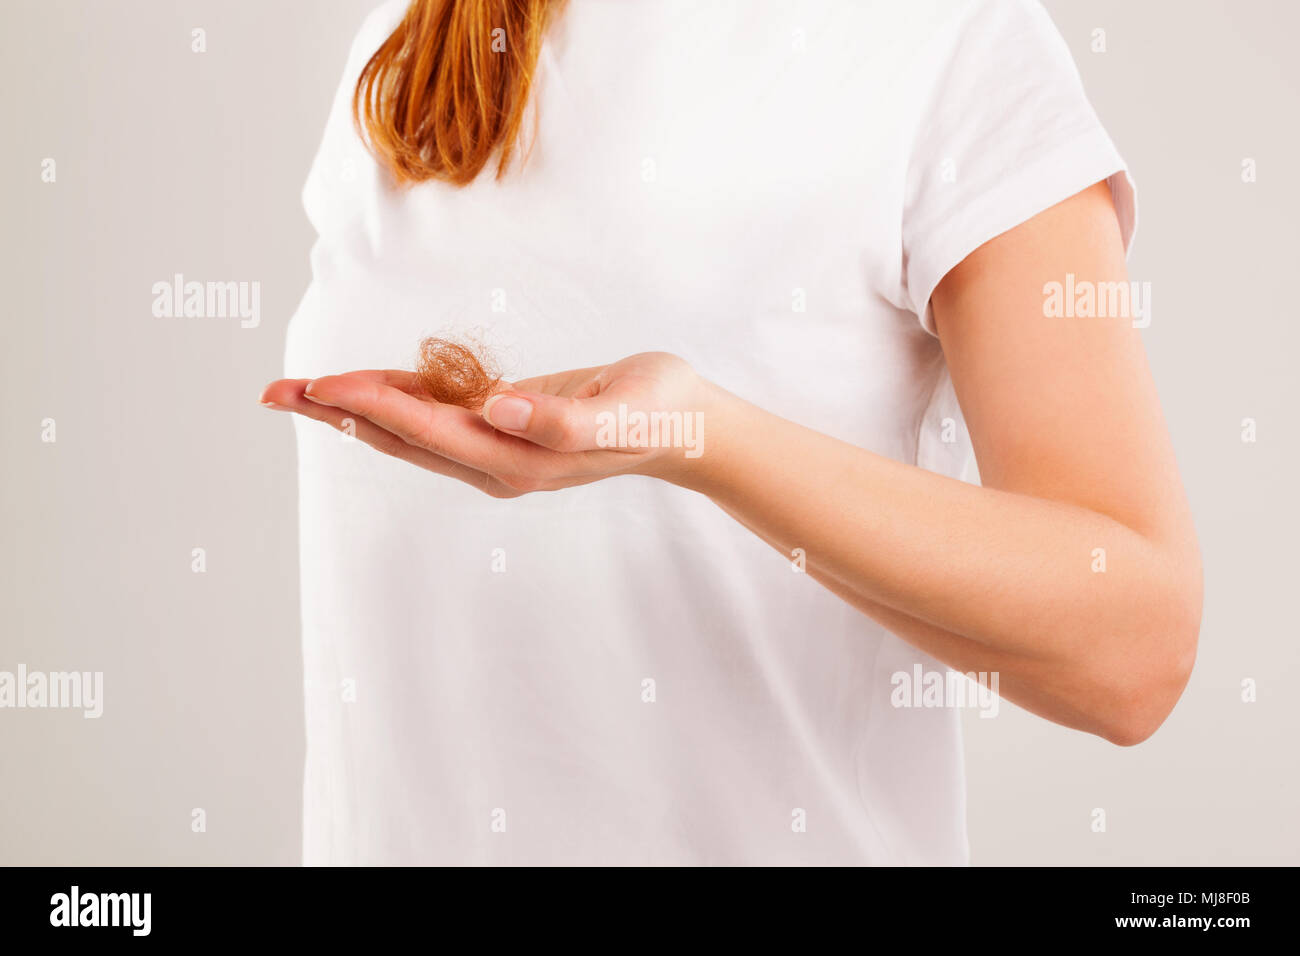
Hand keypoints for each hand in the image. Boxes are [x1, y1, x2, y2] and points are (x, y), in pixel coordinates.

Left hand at [259, 351, 718, 496]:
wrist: (686, 428)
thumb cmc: (659, 413)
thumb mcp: (621, 413)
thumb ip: (563, 420)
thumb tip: (502, 410)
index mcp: (518, 460)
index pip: (429, 429)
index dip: (373, 404)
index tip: (323, 385)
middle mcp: (497, 462)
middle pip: (401, 438)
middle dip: (338, 415)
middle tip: (275, 393)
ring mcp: (499, 450)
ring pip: (411, 431)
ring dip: (356, 411)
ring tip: (302, 390)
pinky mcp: (505, 430)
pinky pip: (439, 416)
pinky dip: (397, 400)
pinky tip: (370, 386)